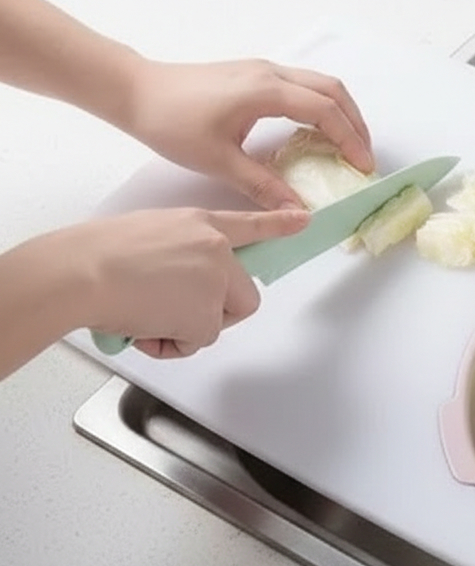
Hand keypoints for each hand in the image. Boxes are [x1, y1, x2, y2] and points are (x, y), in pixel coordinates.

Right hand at [64, 207, 309, 356]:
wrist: (81, 272)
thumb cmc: (98, 255)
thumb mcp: (150, 235)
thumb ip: (180, 252)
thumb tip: (178, 283)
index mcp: (201, 224)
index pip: (250, 224)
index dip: (279, 225)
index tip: (303, 221)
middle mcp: (217, 249)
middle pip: (243, 296)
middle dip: (216, 314)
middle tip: (176, 315)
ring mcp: (215, 282)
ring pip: (215, 323)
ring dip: (185, 330)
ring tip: (147, 316)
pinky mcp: (206, 314)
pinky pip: (196, 342)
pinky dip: (171, 344)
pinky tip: (144, 327)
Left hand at [123, 58, 374, 210]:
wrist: (136, 92)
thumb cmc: (171, 122)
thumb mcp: (218, 162)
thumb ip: (263, 186)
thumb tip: (297, 211)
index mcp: (266, 91)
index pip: (325, 112)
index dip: (350, 140)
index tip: (362, 167)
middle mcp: (270, 74)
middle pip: (332, 90)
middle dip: (355, 123)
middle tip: (363, 157)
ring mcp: (262, 70)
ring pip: (319, 84)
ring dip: (340, 112)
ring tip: (347, 146)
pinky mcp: (253, 74)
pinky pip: (302, 85)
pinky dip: (320, 106)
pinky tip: (314, 133)